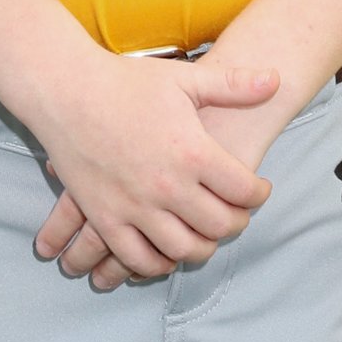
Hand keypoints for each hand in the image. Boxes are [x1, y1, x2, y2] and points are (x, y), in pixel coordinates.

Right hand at [28, 55, 279, 286]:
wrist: (65, 90)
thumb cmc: (126, 81)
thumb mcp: (185, 79)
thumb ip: (233, 85)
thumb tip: (275, 79)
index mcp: (193, 152)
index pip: (245, 191)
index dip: (259, 194)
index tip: (259, 190)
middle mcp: (167, 186)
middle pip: (220, 225)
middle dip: (237, 223)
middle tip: (237, 214)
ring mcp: (134, 206)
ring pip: (184, 249)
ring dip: (202, 247)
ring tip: (206, 235)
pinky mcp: (105, 217)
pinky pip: (138, 258)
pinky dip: (158, 263)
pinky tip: (167, 252)